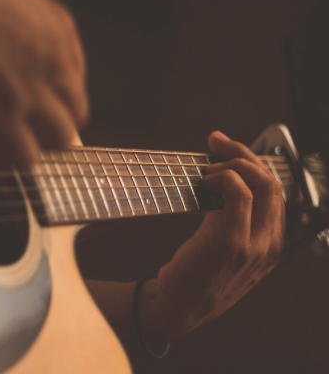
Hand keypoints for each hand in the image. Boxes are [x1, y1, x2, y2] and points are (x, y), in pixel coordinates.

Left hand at [0, 0, 87, 167]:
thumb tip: (3, 155)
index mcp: (3, 113)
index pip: (29, 159)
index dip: (21, 158)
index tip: (16, 151)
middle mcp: (36, 87)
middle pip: (65, 137)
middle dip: (49, 139)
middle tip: (35, 129)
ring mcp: (54, 55)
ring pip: (78, 105)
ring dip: (63, 110)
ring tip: (42, 97)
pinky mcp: (62, 26)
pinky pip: (78, 65)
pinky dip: (66, 75)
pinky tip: (44, 66)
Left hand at [139, 131, 285, 341]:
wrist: (176, 308)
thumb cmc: (195, 275)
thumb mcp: (224, 248)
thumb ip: (232, 218)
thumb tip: (222, 180)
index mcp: (271, 246)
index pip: (276, 193)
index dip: (253, 164)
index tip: (227, 149)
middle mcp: (270, 245)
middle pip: (273, 182)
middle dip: (245, 154)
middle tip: (218, 143)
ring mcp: (254, 245)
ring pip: (261, 183)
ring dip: (233, 164)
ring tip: (208, 168)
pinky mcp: (231, 242)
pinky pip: (238, 193)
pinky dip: (223, 177)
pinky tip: (206, 181)